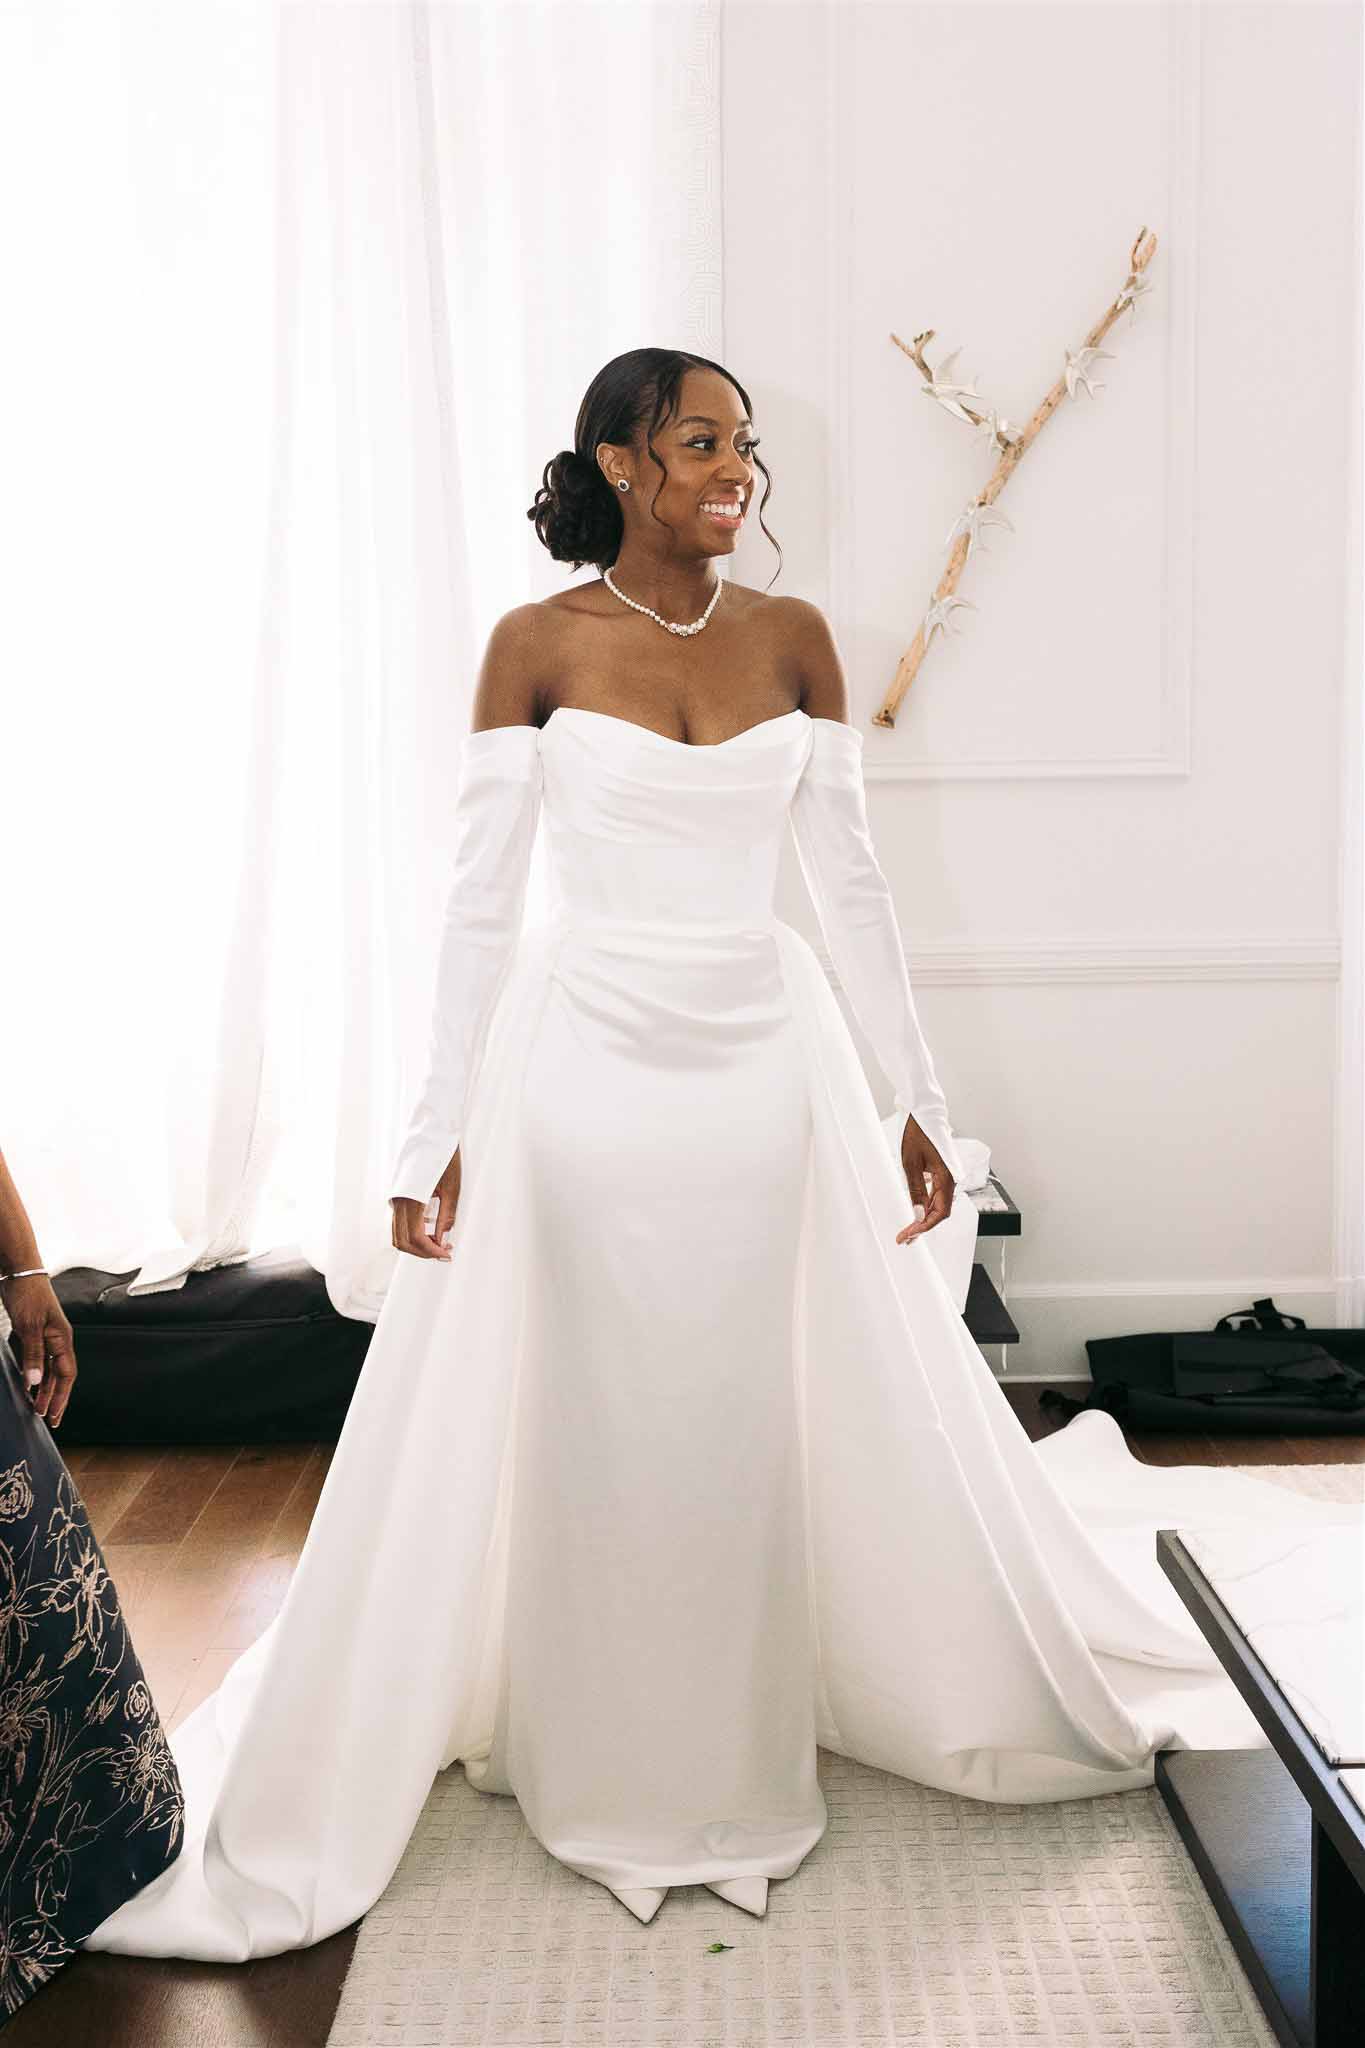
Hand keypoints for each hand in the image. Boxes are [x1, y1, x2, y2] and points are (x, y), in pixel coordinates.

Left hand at [1, 1273, 76, 1426]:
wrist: (19, 1271)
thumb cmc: (29, 1293)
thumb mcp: (29, 1327)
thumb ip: (33, 1355)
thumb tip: (36, 1383)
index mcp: (62, 1339)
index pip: (66, 1375)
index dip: (61, 1397)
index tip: (54, 1415)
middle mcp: (57, 1340)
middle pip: (59, 1376)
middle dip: (53, 1398)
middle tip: (47, 1418)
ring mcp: (46, 1336)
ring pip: (48, 1369)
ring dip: (44, 1389)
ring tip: (37, 1406)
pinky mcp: (33, 1332)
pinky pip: (37, 1359)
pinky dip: (34, 1374)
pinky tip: (29, 1383)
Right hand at [390, 1148, 461, 1259]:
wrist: (433, 1132)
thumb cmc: (445, 1158)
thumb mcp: (453, 1188)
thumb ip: (447, 1216)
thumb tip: (443, 1239)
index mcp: (411, 1199)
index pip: (415, 1237)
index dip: (431, 1251)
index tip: (447, 1254)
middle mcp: (397, 1201)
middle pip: (403, 1241)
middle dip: (423, 1251)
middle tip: (444, 1251)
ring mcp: (394, 1198)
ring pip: (398, 1234)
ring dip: (417, 1244)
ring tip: (439, 1241)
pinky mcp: (397, 1196)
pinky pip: (399, 1222)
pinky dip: (412, 1232)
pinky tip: (431, 1228)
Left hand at [895, 1115, 954, 1242]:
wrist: (923, 1112)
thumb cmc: (916, 1133)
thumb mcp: (911, 1164)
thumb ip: (916, 1191)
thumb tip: (918, 1215)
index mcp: (947, 1178)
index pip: (940, 1213)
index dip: (924, 1227)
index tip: (908, 1236)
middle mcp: (951, 1179)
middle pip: (941, 1211)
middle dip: (923, 1227)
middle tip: (905, 1239)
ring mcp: (947, 1175)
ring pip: (939, 1203)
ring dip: (925, 1218)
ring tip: (909, 1230)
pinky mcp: (941, 1171)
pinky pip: (937, 1193)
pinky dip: (927, 1205)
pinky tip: (917, 1212)